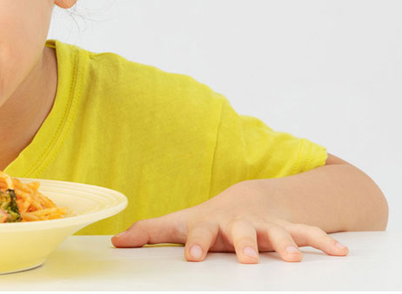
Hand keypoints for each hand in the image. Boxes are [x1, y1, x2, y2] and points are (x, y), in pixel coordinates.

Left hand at [111, 180, 348, 263]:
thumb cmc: (208, 220)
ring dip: (287, 244)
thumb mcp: (179, 224)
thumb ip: (149, 233)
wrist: (248, 198)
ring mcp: (266, 226)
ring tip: (296, 259)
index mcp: (211, 224)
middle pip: (243, 233)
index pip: (200, 234)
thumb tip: (115, 242)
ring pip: (279, 233)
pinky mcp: (289, 229)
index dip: (196, 244)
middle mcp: (240, 224)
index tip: (192, 257)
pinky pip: (310, 234)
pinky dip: (325, 241)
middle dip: (246, 244)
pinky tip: (342, 252)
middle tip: (248, 258)